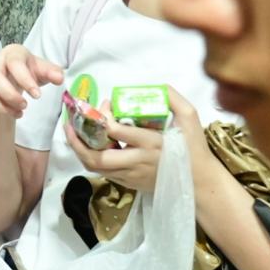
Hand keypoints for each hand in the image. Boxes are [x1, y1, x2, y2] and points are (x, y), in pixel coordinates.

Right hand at [0, 44, 64, 124]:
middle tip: (25, 106)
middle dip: (10, 95)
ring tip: (18, 114)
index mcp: (11, 54)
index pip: (14, 63)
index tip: (37, 95)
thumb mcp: (43, 69)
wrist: (13, 74)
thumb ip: (52, 72)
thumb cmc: (28, 70)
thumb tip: (59, 78)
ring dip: (0, 107)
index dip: (25, 80)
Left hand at [63, 87, 203, 193]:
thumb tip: (157, 86)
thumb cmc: (194, 148)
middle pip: (99, 157)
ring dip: (79, 150)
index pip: (119, 132)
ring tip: (71, 132)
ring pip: (96, 167)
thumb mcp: (191, 119)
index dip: (104, 119)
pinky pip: (102, 172)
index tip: (103, 106)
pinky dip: (90, 158)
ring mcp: (131, 175)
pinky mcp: (128, 183)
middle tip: (70, 123)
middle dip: (79, 141)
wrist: (199, 183)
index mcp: (152, 144)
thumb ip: (174, 100)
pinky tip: (87, 144)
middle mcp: (138, 162)